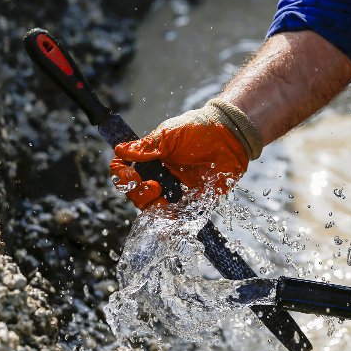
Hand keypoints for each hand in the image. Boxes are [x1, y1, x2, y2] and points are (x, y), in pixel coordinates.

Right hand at [110, 99, 261, 209]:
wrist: (229, 136)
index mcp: (151, 159)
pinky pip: (178, 216)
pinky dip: (172, 220)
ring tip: (164, 202)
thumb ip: (146, 147)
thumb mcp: (169, 135)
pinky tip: (173, 216)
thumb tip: (120, 150)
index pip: (126, 171)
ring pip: (154, 209)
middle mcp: (161, 176)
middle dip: (139, 195)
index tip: (133, 177)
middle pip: (137, 194)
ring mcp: (176, 189)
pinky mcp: (193, 200)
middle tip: (155, 187)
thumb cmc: (198, 129)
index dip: (122, 176)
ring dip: (153, 209)